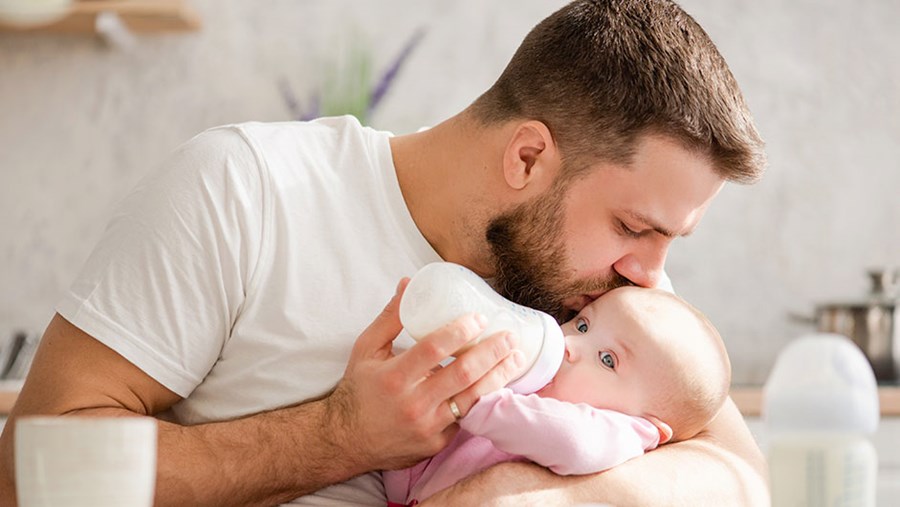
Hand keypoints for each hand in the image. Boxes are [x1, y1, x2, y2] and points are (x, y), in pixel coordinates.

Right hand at [323, 278, 524, 471]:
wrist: (348, 441)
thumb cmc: (358, 390)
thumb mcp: (366, 349)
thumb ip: (390, 317)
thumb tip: (408, 284)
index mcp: (394, 377)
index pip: (434, 349)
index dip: (460, 331)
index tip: (480, 318)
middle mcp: (413, 404)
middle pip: (463, 374)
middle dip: (492, 352)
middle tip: (510, 336)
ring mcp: (428, 427)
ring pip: (473, 399)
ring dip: (499, 376)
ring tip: (516, 358)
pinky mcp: (437, 443)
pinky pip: (467, 419)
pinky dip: (484, 399)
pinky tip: (499, 383)